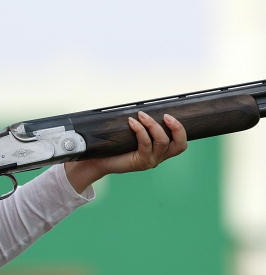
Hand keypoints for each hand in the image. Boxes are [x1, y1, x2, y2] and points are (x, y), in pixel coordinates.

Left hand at [64, 112, 187, 192]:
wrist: (99, 161)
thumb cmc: (115, 147)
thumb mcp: (132, 135)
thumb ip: (142, 126)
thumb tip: (143, 106)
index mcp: (160, 151)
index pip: (181, 144)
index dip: (180, 130)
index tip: (169, 115)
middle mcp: (158, 157)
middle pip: (179, 145)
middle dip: (176, 128)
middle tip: (166, 116)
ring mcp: (150, 161)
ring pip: (162, 142)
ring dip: (153, 125)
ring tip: (141, 115)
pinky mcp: (140, 162)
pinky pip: (145, 143)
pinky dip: (140, 130)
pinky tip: (132, 122)